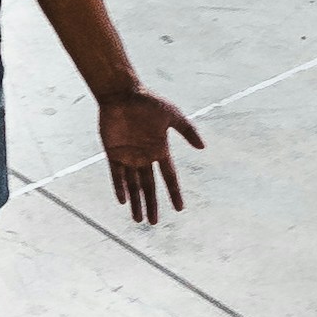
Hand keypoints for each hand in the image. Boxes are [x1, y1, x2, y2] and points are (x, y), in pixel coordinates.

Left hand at [95, 85, 200, 225]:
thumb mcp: (173, 115)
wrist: (122, 94)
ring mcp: (128, 156)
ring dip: (136, 202)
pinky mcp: (113, 154)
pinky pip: (116, 175)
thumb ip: (187, 131)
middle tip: (153, 222)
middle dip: (152, 204)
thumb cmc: (148, 102)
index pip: (169, 177)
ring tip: (138, 219)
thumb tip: (203, 147)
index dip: (174, 193)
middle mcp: (144, 156)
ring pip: (133, 185)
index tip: (180, 208)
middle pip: (149, 187)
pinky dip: (120, 188)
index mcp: (160, 149)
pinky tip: (124, 201)